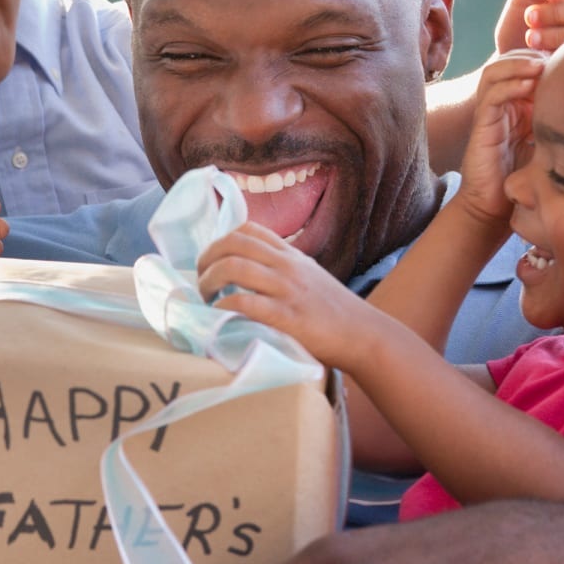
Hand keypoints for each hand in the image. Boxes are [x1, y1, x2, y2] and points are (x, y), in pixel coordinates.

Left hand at [196, 223, 372, 370]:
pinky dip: (225, 306)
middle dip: (207, 259)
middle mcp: (286, 265)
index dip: (220, 241)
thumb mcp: (310, 276)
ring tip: (206, 298)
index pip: (247, 229)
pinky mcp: (287, 316)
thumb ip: (284, 268)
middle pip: (233, 243)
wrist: (363, 334)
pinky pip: (246, 303)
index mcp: (290, 255)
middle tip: (200, 281)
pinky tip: (220, 315)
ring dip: (209, 281)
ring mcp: (286, 289)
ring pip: (233, 267)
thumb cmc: (334, 310)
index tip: (212, 261)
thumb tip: (251, 269)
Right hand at [455, 49, 543, 226]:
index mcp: (519, 104)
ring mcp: (490, 113)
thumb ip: (563, 123)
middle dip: (532, 54)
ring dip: (517, 64)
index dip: (544, 55)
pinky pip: (491, 95)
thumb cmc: (525, 178)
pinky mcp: (481, 125)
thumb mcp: (551, 143)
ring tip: (539, 65)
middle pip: (510, 60)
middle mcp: (502, 103)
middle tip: (554, 57)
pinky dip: (508, 85)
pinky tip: (527, 86)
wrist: (496, 208)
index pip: (527, 65)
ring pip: (495, 71)